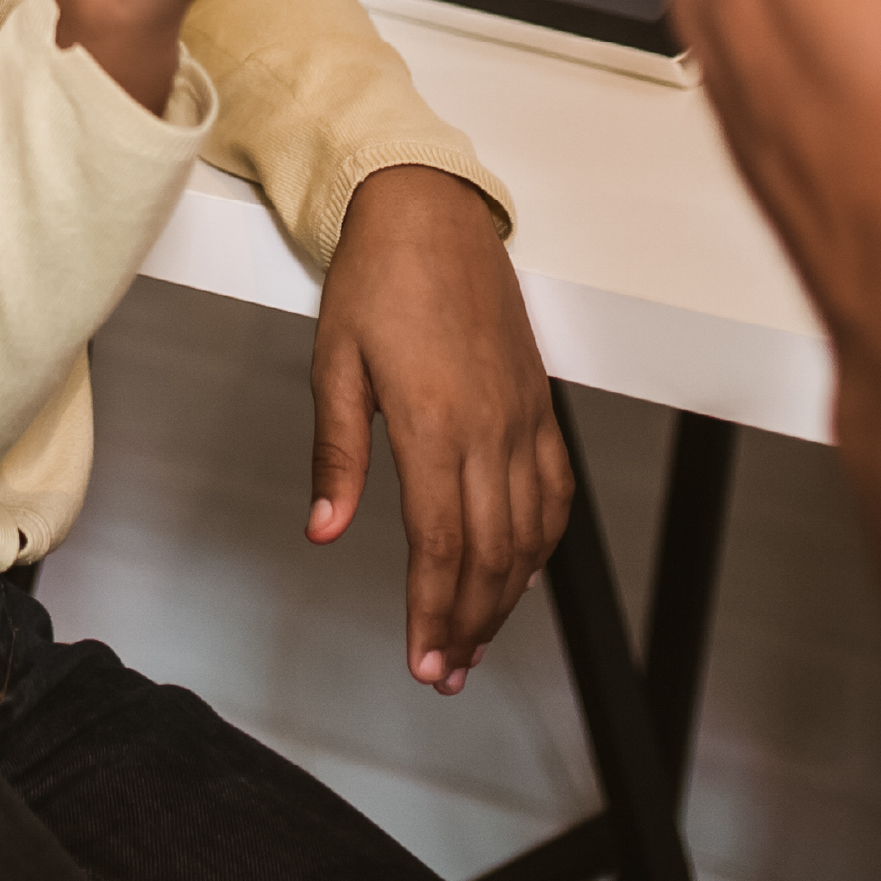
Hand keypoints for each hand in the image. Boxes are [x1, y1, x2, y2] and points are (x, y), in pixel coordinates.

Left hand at [309, 166, 571, 695]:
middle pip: (491, 552)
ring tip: (478, 639)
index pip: (441, 543)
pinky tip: (525, 570)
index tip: (422, 659)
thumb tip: (325, 530)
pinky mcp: (537, 402)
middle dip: (469, 622)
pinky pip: (555, 488)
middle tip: (445, 669)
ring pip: (530, 531)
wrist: (430, 211)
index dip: (433, 611)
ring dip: (507, 595)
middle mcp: (489, 426)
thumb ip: (337, 453)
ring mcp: (521, 415)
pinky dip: (544, 541)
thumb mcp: (334, 362)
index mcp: (434, 422)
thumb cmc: (378, 277)